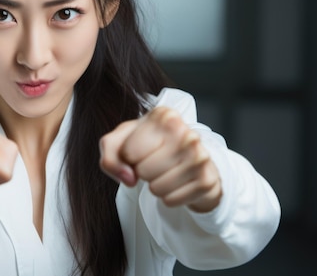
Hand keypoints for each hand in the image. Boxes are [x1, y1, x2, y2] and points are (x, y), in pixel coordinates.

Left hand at [99, 107, 221, 211]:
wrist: (187, 159)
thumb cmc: (149, 145)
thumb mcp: (122, 140)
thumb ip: (109, 152)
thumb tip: (129, 177)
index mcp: (163, 116)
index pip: (128, 152)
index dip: (128, 157)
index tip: (141, 150)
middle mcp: (186, 132)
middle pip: (143, 171)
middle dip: (142, 172)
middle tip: (154, 162)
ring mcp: (200, 156)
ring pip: (156, 189)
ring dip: (155, 185)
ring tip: (165, 172)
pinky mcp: (207, 181)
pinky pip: (170, 201)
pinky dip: (168, 197)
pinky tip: (177, 183)